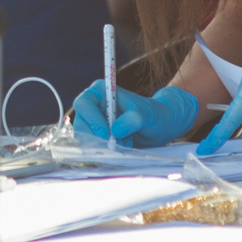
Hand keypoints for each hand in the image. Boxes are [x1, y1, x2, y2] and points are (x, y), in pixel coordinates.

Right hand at [73, 82, 197, 145]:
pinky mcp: (98, 136)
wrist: (159, 126)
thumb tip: (115, 131)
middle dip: (98, 137)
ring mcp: (94, 122)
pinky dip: (107, 150)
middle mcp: (93, 106)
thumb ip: (133, 119)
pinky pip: (93, 147)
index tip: (107, 134)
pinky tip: (124, 145)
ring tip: (126, 142)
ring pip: (85, 138)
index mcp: (100, 91)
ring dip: (104, 145)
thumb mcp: (147, 115)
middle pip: (81, 124)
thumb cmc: (153, 114)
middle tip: (118, 144)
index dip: (92, 120)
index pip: (84, 104)